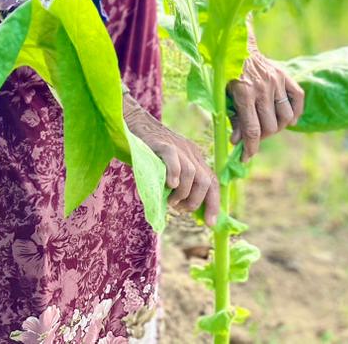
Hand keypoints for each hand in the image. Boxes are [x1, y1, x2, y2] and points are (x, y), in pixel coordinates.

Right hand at [123, 95, 219, 221]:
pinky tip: (169, 185)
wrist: (134, 125)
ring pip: (191, 173)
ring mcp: (177, 146)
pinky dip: (174, 174)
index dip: (213, 203)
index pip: (213, 181)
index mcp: (195, 158)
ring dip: (182, 193)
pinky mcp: (162, 143)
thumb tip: (183, 207)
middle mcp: (190, 151)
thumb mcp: (168, 169)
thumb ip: (177, 184)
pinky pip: (173, 158)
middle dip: (196, 201)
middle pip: (206, 180)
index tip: (210, 222)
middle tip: (181, 209)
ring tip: (170, 201)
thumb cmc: (148, 152)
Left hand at [227, 49, 304, 161]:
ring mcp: (276, 82)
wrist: (237, 44)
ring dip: (277, 127)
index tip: (246, 157)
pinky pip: (298, 99)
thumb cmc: (226, 72)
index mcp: (244, 93)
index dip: (250, 148)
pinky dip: (295, 112)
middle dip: (261, 138)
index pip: (252, 129)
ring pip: (285, 117)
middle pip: (270, 126)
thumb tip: (236, 140)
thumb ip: (231, 116)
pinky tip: (288, 119)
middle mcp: (262, 88)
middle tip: (254, 138)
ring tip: (267, 127)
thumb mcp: (223, 94)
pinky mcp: (285, 76)